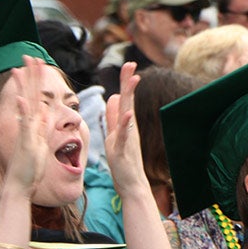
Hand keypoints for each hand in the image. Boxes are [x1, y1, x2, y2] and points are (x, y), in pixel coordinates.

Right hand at [2, 55, 49, 197]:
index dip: (37, 81)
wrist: (19, 185)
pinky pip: (24, 125)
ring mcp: (26, 133)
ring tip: (21, 68)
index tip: (38, 64)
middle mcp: (28, 126)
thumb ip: (41, 130)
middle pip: (31, 95)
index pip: (36, 98)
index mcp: (34, 125)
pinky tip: (21, 98)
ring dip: (23, 86)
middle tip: (29, 56)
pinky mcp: (25, 143)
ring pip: (26, 104)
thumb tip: (45, 117)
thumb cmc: (30, 169)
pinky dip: (22, 112)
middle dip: (30, 76)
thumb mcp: (39, 144)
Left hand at [104, 62, 147, 196]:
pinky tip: (128, 113)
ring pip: (128, 114)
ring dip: (130, 96)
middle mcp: (128, 128)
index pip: (124, 99)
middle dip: (128, 82)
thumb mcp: (115, 135)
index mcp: (125, 124)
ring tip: (133, 79)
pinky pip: (124, 135)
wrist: (132, 185)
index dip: (125, 82)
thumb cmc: (124, 162)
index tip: (128, 65)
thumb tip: (114, 97)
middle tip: (131, 63)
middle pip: (128, 101)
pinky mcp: (122, 150)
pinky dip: (126, 124)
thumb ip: (114, 117)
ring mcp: (126, 139)